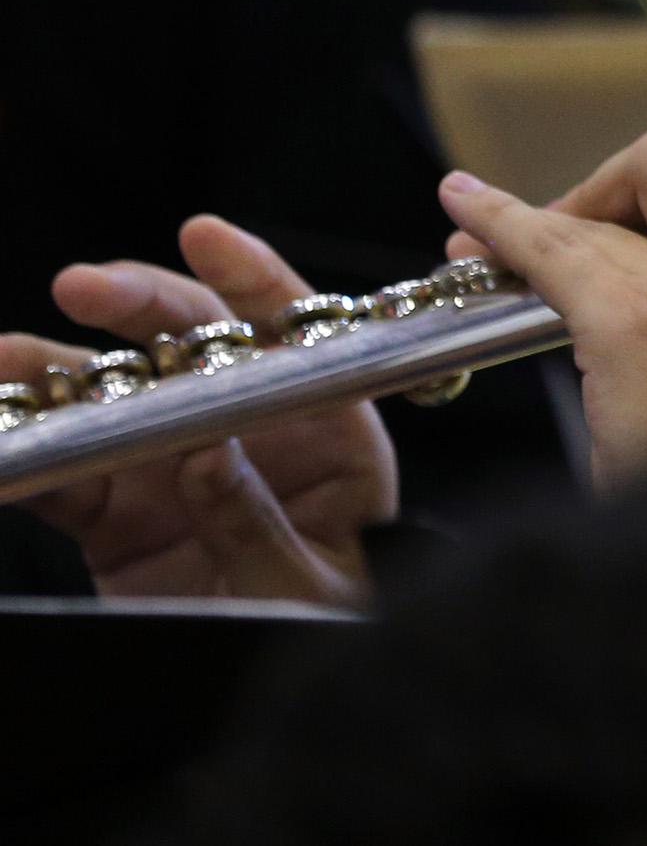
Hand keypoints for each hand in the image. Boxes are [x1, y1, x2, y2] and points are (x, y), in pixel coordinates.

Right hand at [0, 217, 394, 605]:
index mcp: (329, 429)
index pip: (295, 333)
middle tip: (80, 285)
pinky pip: (65, 481)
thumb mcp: (314, 585)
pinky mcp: (119, 521)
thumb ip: (261, 524)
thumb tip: (207, 457)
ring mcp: (176, 468)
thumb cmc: (327, 625)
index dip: (251, 276)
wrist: (290, 696)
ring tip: (3, 357)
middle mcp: (249, 430)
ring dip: (54, 373)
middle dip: (136, 306)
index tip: (203, 235)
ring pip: (113, 401)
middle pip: (193, 346)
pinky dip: (23, 456)